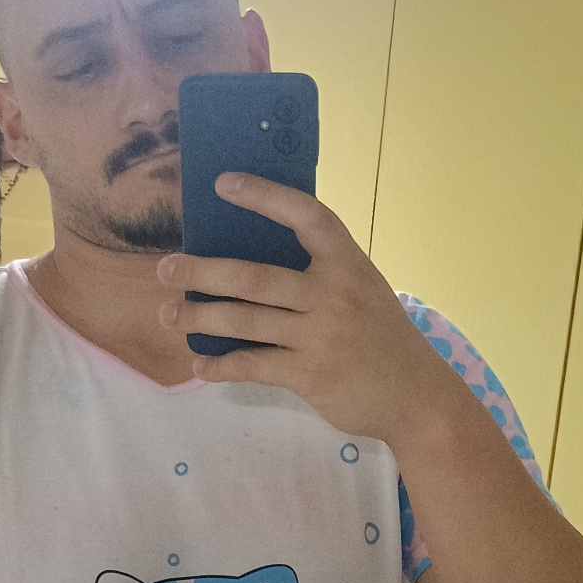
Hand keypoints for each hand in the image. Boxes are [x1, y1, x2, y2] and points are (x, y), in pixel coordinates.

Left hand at [155, 174, 462, 445]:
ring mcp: (320, 336)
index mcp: (348, 264)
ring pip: (244, 321)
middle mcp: (332, 295)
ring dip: (199, 318)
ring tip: (169, 316)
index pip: (305, 216)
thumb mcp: (364, 291)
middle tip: (165, 269)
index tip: (222, 184)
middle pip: (253, 276)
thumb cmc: (382, 339)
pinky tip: (200, 367)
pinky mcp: (309, 375)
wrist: (417, 398)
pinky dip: (220, 366)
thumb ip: (322, 274)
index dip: (264, 196)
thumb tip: (253, 261)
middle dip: (202, 272)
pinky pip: (252, 365)